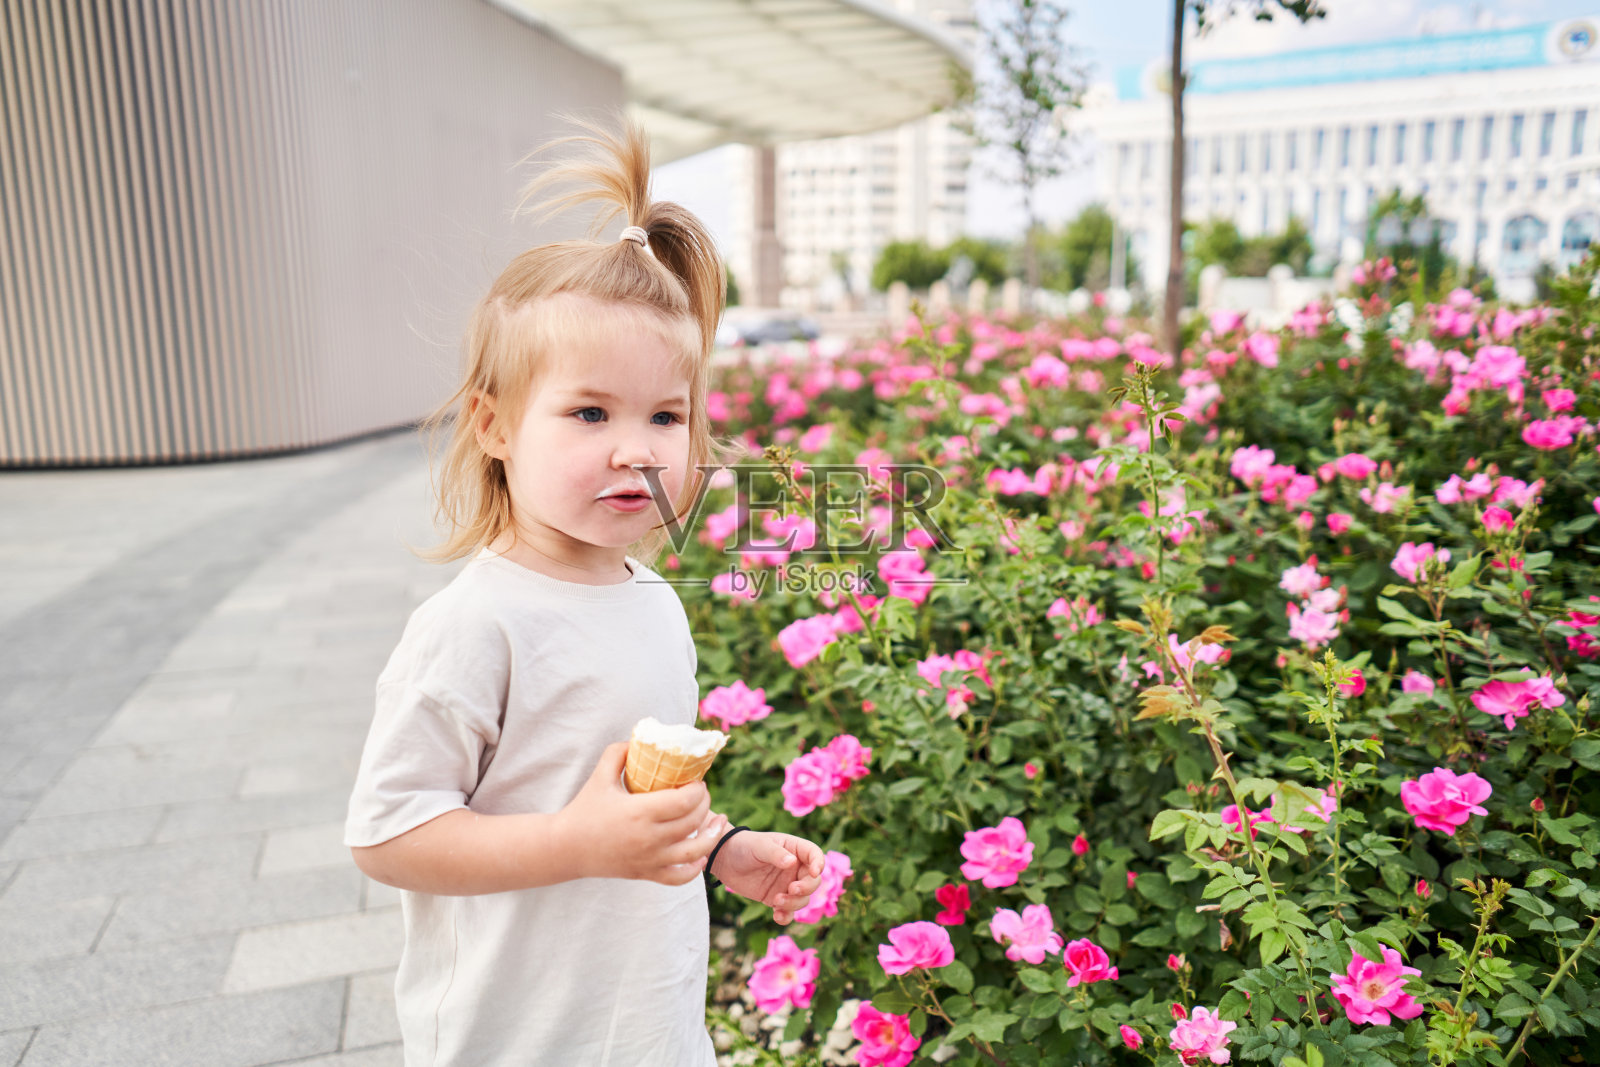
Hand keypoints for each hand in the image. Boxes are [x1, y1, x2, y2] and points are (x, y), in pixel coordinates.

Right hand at [559, 743, 717, 885]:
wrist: (565, 848)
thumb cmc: (584, 809)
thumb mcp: (600, 775)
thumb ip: (619, 752)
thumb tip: (640, 739)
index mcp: (639, 812)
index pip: (685, 800)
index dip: (698, 789)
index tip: (697, 781)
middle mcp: (648, 838)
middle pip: (693, 821)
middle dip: (705, 804)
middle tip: (702, 793)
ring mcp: (649, 859)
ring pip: (695, 851)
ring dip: (711, 835)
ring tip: (719, 821)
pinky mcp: (646, 874)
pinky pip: (680, 877)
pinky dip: (696, 868)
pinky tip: (701, 854)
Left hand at [709, 829, 823, 924]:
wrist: (724, 860)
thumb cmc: (744, 846)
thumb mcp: (760, 846)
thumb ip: (776, 854)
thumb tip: (792, 862)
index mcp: (794, 849)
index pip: (815, 855)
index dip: (819, 864)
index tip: (813, 872)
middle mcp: (794, 868)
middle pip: (813, 881)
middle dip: (806, 888)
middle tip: (791, 889)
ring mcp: (786, 884)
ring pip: (803, 899)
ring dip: (794, 903)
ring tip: (776, 901)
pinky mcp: (776, 898)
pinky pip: (788, 911)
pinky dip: (786, 916)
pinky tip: (776, 916)